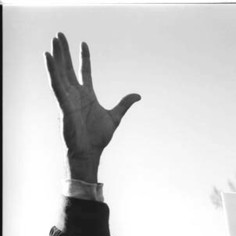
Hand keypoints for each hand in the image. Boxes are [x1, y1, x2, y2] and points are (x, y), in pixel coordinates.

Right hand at [45, 32, 140, 182]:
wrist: (90, 151)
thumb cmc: (98, 137)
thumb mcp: (115, 116)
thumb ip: (124, 104)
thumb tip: (138, 95)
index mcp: (87, 96)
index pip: (84, 71)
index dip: (84, 58)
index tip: (84, 44)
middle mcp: (76, 94)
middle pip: (68, 68)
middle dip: (64, 51)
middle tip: (60, 34)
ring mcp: (68, 98)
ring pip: (60, 72)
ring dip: (56, 56)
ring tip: (54, 40)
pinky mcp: (63, 104)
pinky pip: (55, 84)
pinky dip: (51, 71)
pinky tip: (47, 57)